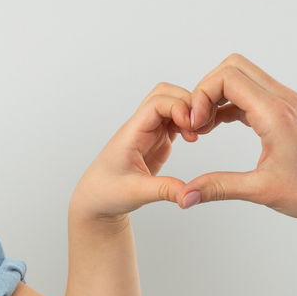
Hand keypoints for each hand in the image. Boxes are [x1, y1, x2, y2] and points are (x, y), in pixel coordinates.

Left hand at [69, 83, 194, 220]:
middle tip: (200, 126)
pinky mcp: (157, 141)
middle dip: (187, 103)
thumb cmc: (106, 192)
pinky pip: (175, 121)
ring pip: (172, 105)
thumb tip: (190, 194)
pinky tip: (194, 138)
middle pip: (165, 95)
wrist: (96, 200)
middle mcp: (140, 127)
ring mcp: (149, 132)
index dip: (177, 107)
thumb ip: (165, 190)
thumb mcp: (136, 193)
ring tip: (198, 134)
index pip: (155, 103)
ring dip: (189, 113)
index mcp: (131, 133)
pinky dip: (188, 123)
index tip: (191, 124)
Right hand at [177, 54, 296, 227]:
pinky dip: (233, 103)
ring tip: (205, 126)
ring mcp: (289, 103)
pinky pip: (254, 93)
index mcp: (276, 114)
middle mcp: (284, 101)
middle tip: (196, 121)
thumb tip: (186, 196)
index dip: (201, 96)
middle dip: (207, 89)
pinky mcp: (290, 111)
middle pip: (233, 67)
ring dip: (219, 95)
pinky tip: (221, 125)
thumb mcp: (261, 190)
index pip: (228, 78)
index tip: (194, 124)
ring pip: (244, 77)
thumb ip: (219, 188)